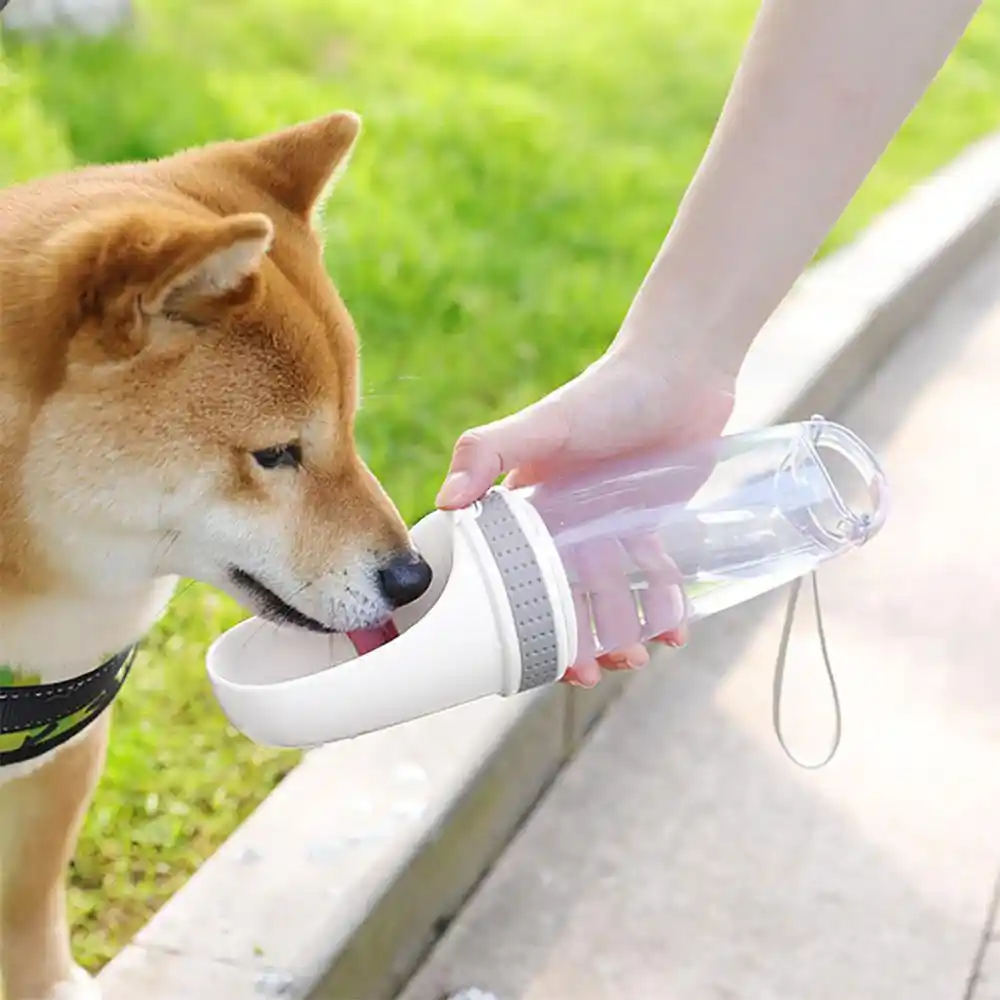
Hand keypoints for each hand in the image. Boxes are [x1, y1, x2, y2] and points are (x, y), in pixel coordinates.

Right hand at [436, 345, 735, 686]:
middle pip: (563, 599)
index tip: (533, 658)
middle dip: (575, 643)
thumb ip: (488, 452)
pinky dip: (665, 610)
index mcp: (528, 510)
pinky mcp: (653, 526)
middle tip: (591, 672)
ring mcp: (610, 528)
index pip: (514, 576)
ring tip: (638, 657)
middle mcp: (564, 525)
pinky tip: (675, 633)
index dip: (521, 622)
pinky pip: (656, 579)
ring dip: (621, 634)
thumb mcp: (545, 423)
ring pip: (611, 596)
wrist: (681, 370)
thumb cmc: (607, 394)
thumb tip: (444, 502)